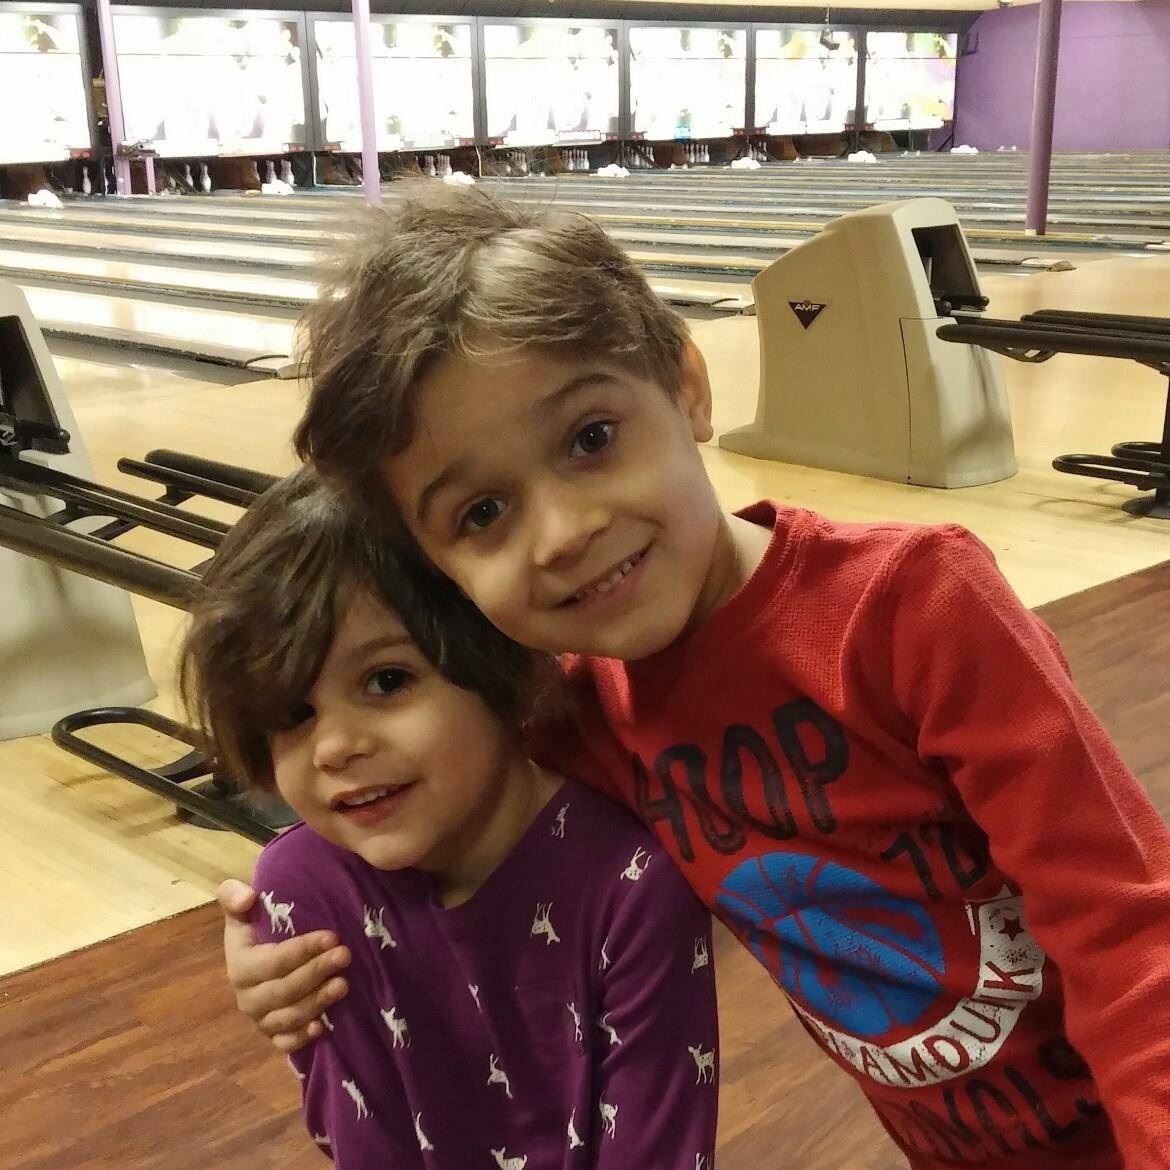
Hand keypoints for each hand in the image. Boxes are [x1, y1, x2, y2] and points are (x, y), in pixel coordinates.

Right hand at [217, 878, 350, 1053]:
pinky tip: (321, 1028)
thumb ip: (234, 896)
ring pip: (289, 1016)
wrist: (256, 956)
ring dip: (317, 1002)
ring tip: (344, 984)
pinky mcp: (272, 1034)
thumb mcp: (242, 910)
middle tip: (346, 955)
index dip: (303, 950)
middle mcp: (247, 997)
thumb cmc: (256, 929)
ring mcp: (260, 1018)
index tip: (332, 936)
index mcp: (239, 966)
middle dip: (316, 972)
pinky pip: (284, 1043)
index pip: (274, 961)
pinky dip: (300, 1038)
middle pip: (285, 990)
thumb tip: (246, 897)